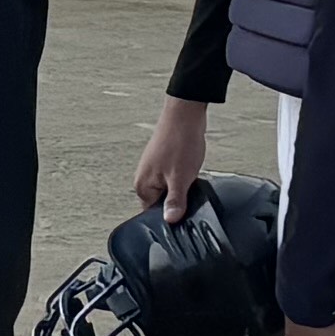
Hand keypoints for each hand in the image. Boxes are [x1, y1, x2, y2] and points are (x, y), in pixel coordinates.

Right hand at [134, 96, 212, 214]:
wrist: (185, 114)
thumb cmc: (179, 142)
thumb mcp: (181, 179)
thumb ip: (175, 202)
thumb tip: (170, 221)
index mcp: (143, 187)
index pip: (152, 215)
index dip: (169, 219)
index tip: (183, 217)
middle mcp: (144, 179)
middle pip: (161, 204)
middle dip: (177, 203)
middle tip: (190, 196)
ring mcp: (153, 170)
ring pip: (169, 190)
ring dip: (181, 189)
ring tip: (191, 180)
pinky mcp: (163, 162)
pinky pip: (173, 179)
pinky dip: (183, 179)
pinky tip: (191, 173)